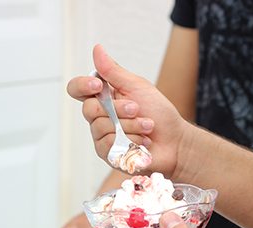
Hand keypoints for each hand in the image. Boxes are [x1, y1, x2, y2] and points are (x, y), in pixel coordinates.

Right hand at [67, 45, 191, 177]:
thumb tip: (97, 49)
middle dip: (118, 109)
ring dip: (130, 126)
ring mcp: (102, 136)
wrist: (175, 141)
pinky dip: (131, 141)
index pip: (77, 89)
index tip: (98, 86)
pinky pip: (108, 145)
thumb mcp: (137, 86)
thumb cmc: (159, 113)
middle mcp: (99, 116)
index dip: (82, 86)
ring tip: (146, 127)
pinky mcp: (108, 153)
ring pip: (101, 128)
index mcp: (104, 97)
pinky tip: (142, 142)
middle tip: (137, 109)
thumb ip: (113, 71)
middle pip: (89, 110)